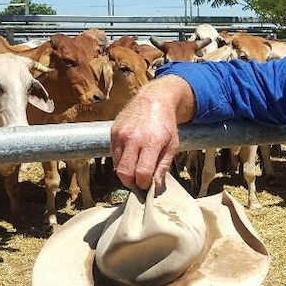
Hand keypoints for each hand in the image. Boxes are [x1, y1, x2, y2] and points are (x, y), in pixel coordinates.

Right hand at [110, 75, 194, 189]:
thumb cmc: (165, 124)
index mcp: (151, 142)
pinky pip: (114, 155)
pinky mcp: (113, 132)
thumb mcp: (172, 145)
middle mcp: (133, 138)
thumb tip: (155, 185)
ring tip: (136, 169)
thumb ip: (163, 166)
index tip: (147, 185)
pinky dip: (121, 161)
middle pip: (125, 173)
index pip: (142, 173)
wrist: (154, 100)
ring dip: (125, 172)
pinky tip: (131, 157)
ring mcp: (121, 135)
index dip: (144, 184)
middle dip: (131, 182)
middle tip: (139, 182)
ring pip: (117, 166)